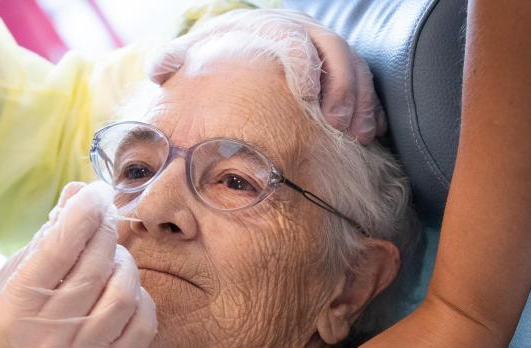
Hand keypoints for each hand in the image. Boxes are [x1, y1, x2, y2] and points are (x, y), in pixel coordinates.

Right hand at [0, 182, 157, 347]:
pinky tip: (126, 290)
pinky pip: (141, 325)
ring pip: (122, 294)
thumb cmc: (5, 333)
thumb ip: (45, 240)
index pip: (58, 249)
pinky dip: (140, 298)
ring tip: (114, 256)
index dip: (82, 214)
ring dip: (124, 263)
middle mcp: (47, 338)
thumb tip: (78, 193)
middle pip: (93, 268)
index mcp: (14, 310)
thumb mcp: (9, 283)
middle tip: (106, 218)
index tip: (95, 194)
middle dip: (105, 232)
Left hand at [146, 9, 386, 143]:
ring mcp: (325, 50)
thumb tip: (160, 68)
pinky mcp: (340, 69)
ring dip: (359, 103)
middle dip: (341, 88)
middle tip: (337, 123)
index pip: (293, 39)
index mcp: (270, 28)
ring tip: (357, 136)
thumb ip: (174, 61)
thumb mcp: (192, 55)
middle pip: (334, 52)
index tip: (307, 96)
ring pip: (355, 69)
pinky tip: (370, 134)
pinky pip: (364, 85)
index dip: (304, 65)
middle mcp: (303, 32)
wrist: (240, 48)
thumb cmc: (215, 58)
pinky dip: (370, 109)